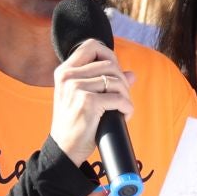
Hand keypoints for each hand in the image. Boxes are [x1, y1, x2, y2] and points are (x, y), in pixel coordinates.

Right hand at [48, 39, 132, 164]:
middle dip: (122, 81)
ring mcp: (77, 88)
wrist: (64, 149)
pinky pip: (119, 99)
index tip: (114, 72)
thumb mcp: (84, 98)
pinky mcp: (88, 102)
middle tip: (121, 97)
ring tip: (122, 108)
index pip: (91, 46)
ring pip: (117, 81)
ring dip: (125, 96)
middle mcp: (68, 76)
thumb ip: (103, 82)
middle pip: (109, 64)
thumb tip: (132, 74)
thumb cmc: (75, 124)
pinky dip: (127, 108)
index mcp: (64, 71)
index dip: (108, 55)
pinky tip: (123, 116)